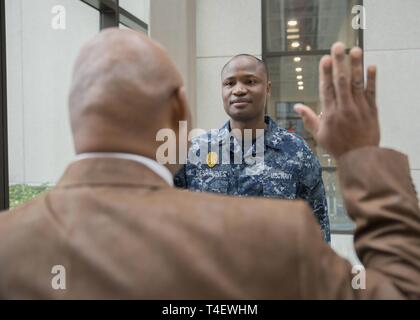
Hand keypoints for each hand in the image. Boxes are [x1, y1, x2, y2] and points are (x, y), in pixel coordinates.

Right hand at [294, 43, 379, 158]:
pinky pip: (372, 92)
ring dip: (355, 66)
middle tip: (338, 46)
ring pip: (356, 83)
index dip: (325, 73)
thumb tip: (296, 107)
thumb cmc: (337, 147)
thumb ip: (308, 118)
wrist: (360, 158)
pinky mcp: (372, 110)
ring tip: (354, 50)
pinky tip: (371, 66)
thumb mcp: (319, 134)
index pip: (327, 88)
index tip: (325, 59)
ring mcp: (359, 108)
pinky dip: (372, 79)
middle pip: (341, 81)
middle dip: (339, 62)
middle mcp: (344, 108)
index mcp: (330, 113)